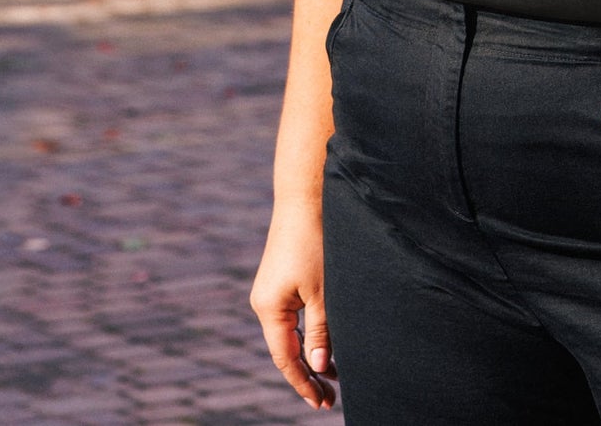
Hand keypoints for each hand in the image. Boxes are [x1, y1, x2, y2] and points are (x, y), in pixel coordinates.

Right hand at [250, 201, 337, 410]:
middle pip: (286, 349)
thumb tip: (318, 365)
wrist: (306, 197)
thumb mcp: (322, 290)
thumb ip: (320, 329)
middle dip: (309, 372)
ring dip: (312, 351)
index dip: (304, 382)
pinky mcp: (283, 278)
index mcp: (269, 309)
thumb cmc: (315, 241)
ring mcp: (273, 290)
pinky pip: (295, 315)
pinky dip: (310, 331)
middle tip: (331, 397)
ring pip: (292, 332)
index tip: (322, 403)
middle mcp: (266, 302)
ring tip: (334, 375)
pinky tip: (327, 340)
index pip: (285, 358)